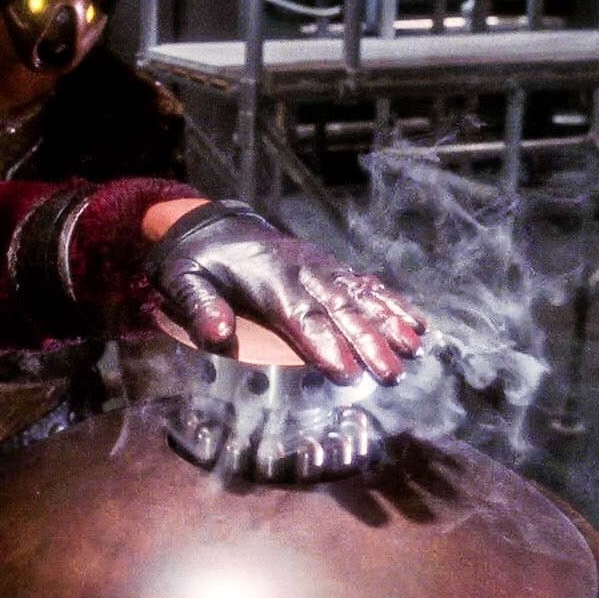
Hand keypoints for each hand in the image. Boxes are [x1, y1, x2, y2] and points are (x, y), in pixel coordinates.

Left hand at [142, 200, 424, 382]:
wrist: (214, 224)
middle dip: (367, 341)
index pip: (299, 314)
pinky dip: (391, 302)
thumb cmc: (196, 259)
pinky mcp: (331, 267)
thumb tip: (216, 337)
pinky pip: (365, 284)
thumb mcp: (182, 279)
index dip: (322, 343)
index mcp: (267, 279)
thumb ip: (198, 307)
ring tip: (414, 349)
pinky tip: (416, 324)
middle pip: (338, 308)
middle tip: (391, 373)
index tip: (344, 370)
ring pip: (359, 295)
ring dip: (388, 322)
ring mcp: (320, 267)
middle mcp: (301, 270)